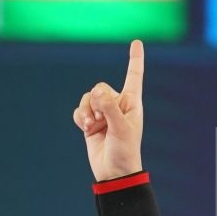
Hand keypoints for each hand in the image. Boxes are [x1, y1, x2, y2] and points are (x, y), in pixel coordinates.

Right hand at [73, 38, 144, 182]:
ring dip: (88, 111)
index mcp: (131, 103)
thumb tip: (95, 91)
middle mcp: (117, 105)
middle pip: (101, 87)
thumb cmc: (125, 152)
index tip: (136, 42)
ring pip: (88, 98)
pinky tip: (86, 129)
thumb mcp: (121, 128)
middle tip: (103, 120)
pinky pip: (80, 110)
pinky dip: (81, 118)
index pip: (133, 76)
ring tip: (94, 127)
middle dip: (98, 102)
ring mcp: (103, 114)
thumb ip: (109, 107)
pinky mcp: (91, 123)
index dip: (135, 59)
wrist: (114, 173)